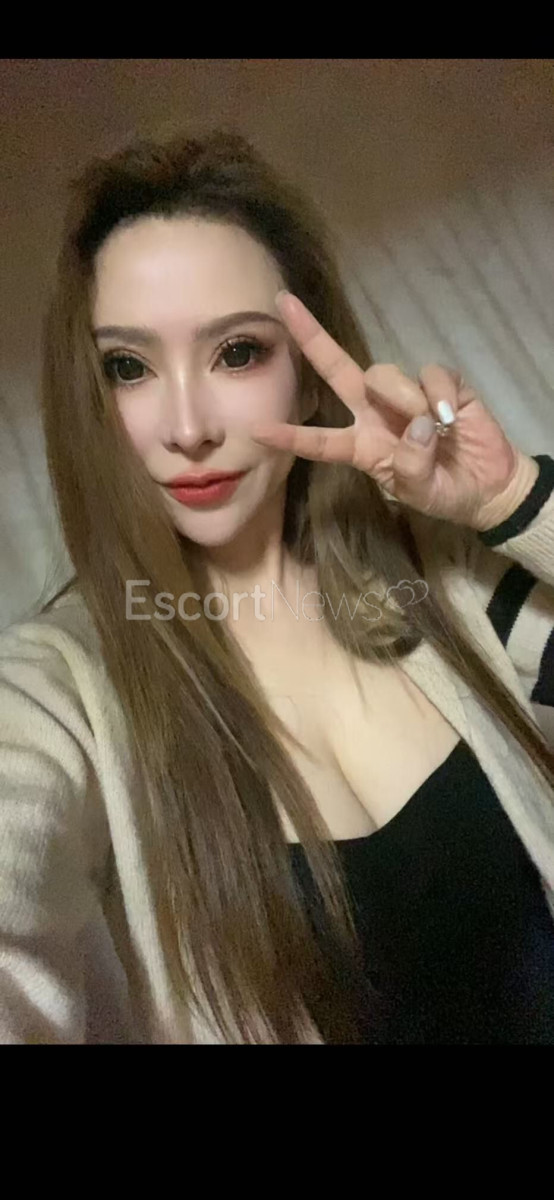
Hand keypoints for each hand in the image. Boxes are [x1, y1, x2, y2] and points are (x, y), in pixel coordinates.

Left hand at [251, 291, 534, 529]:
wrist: (487, 486)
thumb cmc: (444, 492)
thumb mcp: (420, 493)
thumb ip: (411, 466)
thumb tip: (417, 424)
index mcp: (361, 446)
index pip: (319, 440)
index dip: (290, 436)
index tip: (256, 430)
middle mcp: (374, 413)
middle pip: (337, 369)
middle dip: (310, 336)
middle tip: (282, 302)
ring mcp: (406, 394)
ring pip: (384, 374)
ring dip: (403, 400)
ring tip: (433, 430)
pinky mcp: (441, 383)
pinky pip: (430, 374)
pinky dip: (439, 395)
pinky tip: (451, 417)